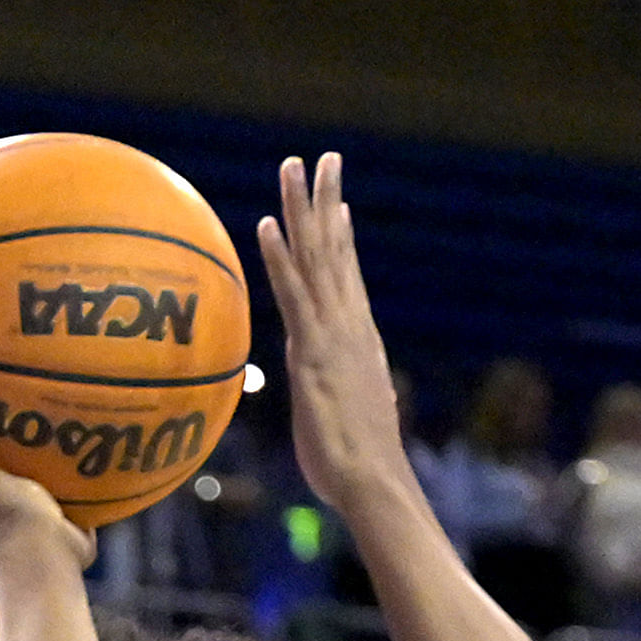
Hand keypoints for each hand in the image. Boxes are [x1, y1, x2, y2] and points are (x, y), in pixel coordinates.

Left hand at [250, 156, 416, 530]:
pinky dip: (279, 257)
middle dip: (326, 201)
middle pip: (334, 250)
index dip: (340, 235)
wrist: (373, 482)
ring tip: (292, 166)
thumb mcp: (347, 418)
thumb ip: (339, 396)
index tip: (337, 201)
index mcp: (357, 338)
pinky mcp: (311, 351)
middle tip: (323, 158)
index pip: (347, 275)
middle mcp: (348, 325)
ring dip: (301, 209)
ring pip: (314, 258)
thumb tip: (340, 397)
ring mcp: (331, 334)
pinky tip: (267, 223)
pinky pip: (291, 294)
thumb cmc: (359, 465)